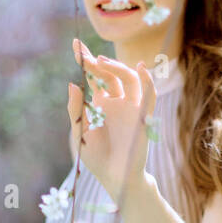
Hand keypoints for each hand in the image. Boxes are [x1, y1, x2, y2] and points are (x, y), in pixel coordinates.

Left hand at [67, 38, 156, 201]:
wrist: (114, 177)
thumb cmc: (96, 158)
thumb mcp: (80, 132)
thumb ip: (76, 110)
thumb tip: (72, 84)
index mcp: (100, 104)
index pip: (93, 77)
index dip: (85, 60)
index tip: (75, 45)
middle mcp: (116, 101)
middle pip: (110, 74)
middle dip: (98, 62)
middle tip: (86, 56)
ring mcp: (130, 107)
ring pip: (128, 79)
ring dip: (117, 67)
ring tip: (102, 62)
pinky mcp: (143, 116)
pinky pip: (148, 95)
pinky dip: (147, 81)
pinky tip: (141, 68)